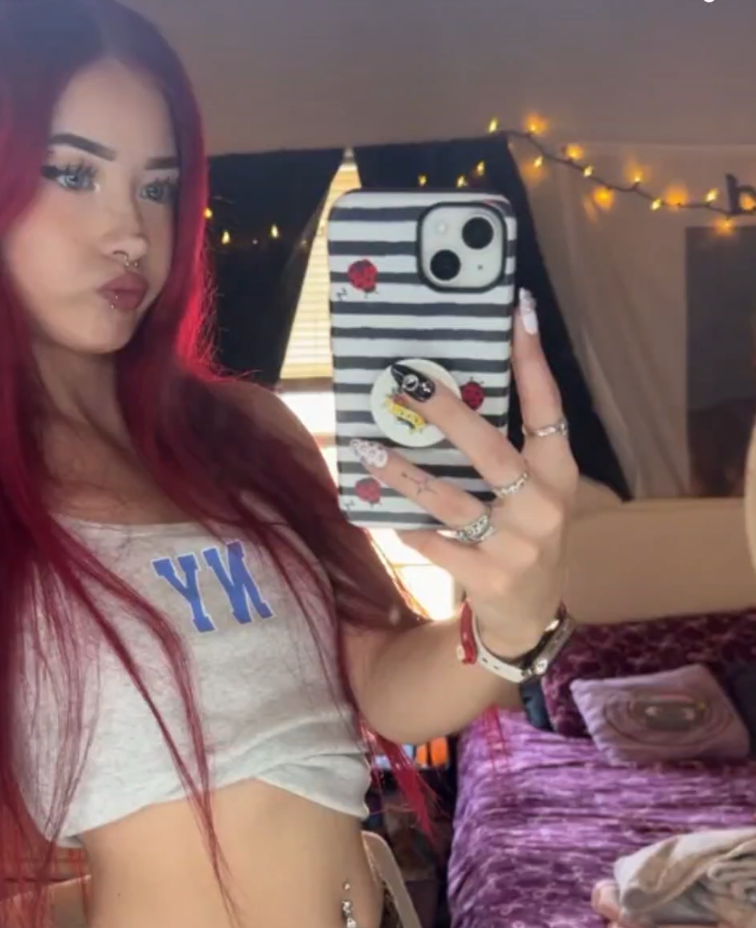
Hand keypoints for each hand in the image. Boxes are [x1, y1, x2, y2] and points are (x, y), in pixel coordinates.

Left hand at [355, 292, 578, 660]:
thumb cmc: (525, 536)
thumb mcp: (534, 491)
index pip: (546, 407)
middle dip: (449, 416)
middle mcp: (543, 505)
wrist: (528, 616)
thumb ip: (509, 450)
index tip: (518, 311)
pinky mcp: (488, 577)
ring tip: (368, 448)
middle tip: (408, 386)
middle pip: (491, 451)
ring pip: (451, 500)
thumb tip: (451, 393)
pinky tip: (383, 512)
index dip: (532, 360)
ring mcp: (517, 544)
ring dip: (405, 474)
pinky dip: (409, 527)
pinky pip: (436, 544)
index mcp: (558, 472)